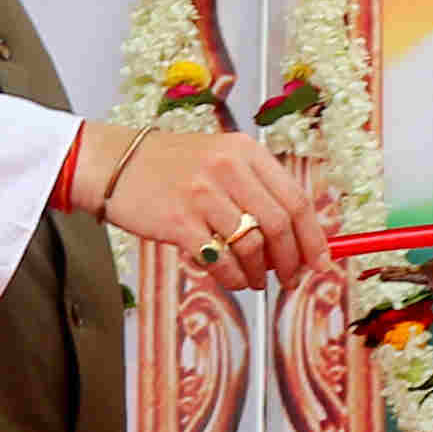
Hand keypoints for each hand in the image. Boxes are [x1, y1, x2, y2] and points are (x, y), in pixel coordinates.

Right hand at [76, 120, 332, 290]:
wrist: (112, 164)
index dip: (313, 236)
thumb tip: (297, 239)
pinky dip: (232, 277)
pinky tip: (231, 278)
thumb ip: (256, 191)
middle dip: (291, 260)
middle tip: (290, 278)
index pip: (296, 198)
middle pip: (280, 224)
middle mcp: (228, 167)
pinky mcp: (179, 221)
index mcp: (245, 151)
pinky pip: (221, 260)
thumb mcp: (219, 161)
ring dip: (258, 273)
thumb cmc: (169, 169)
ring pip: (252, 246)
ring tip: (254, 280)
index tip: (320, 261)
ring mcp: (202, 193)